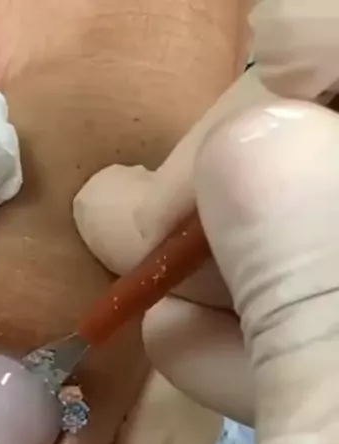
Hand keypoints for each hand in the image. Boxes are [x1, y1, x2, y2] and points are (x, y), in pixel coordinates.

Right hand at [76, 0, 338, 443]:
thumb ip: (314, 258)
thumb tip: (253, 130)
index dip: (294, 76)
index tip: (188, 176)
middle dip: (244, 172)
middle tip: (135, 227)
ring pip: (336, 243)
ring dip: (240, 255)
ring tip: (146, 294)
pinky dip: (269, 327)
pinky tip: (197, 356)